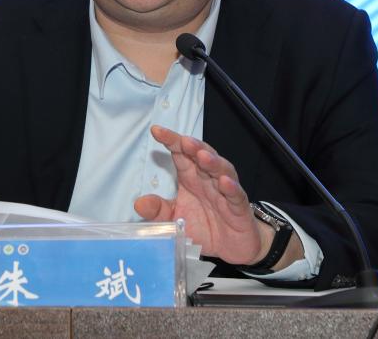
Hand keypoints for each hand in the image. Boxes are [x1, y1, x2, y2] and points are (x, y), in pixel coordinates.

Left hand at [133, 125, 271, 265]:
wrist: (230, 247)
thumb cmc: (203, 227)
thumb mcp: (174, 220)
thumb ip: (158, 211)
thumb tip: (139, 203)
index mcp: (191, 178)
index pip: (181, 154)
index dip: (171, 141)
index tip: (157, 131)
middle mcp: (208, 180)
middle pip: (202, 156)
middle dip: (194, 147)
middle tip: (184, 141)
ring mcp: (225, 192)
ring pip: (221, 170)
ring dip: (213, 162)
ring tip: (203, 156)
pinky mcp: (239, 208)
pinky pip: (236, 195)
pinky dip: (231, 187)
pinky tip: (224, 182)